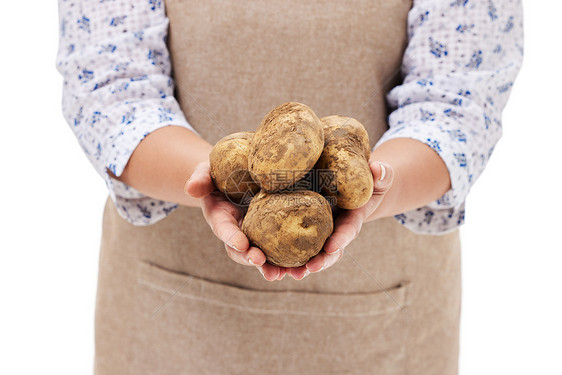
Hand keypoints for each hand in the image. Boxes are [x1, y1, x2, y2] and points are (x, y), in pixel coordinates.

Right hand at [185, 161, 287, 280]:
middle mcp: (237, 231)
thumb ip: (200, 178)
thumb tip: (191, 188)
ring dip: (270, 267)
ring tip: (280, 274)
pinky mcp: (271, 233)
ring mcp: (254, 234)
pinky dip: (288, 260)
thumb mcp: (206, 171)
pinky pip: (280, 248)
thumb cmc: (219, 172)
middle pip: (241, 250)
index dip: (231, 237)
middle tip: (261, 261)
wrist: (237, 175)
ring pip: (261, 255)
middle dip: (250, 258)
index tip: (241, 243)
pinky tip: (302, 267)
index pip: (223, 229)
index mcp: (220, 217)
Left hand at [288, 161, 393, 279]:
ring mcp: (320, 234)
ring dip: (300, 266)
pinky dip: (284, 257)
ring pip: (310, 253)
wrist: (351, 190)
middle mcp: (335, 231)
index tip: (333, 247)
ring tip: (289, 274)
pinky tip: (270, 265)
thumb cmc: (366, 183)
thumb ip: (382, 176)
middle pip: (328, 250)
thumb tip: (379, 170)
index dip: (341, 239)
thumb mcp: (377, 179)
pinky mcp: (304, 230)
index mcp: (352, 220)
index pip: (348, 231)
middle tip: (309, 269)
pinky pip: (293, 245)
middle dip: (320, 261)